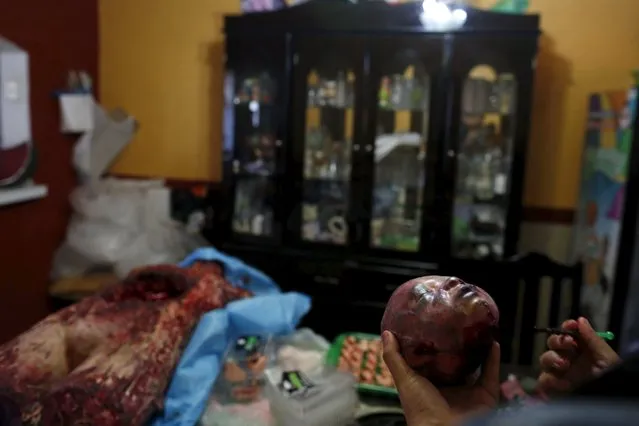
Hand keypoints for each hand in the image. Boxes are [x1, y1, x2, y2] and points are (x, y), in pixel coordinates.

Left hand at [381, 331, 500, 425]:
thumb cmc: (419, 409)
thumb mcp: (404, 379)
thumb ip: (394, 358)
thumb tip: (386, 334)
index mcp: (429, 385)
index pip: (432, 362)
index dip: (433, 346)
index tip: (433, 326)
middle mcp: (450, 388)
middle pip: (455, 364)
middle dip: (458, 346)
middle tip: (458, 325)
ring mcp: (468, 392)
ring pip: (476, 367)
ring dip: (478, 350)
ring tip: (478, 330)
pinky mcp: (485, 396)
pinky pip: (491, 374)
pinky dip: (494, 359)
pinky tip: (493, 343)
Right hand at [538, 317, 619, 393]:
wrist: (609, 395)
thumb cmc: (610, 375)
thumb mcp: (606, 355)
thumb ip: (592, 338)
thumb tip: (580, 320)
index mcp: (581, 348)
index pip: (568, 332)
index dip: (567, 327)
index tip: (571, 325)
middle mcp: (568, 357)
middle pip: (552, 342)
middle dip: (558, 340)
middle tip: (569, 344)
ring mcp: (560, 372)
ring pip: (545, 358)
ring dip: (552, 358)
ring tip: (565, 365)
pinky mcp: (555, 386)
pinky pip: (543, 379)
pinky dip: (548, 379)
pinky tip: (560, 381)